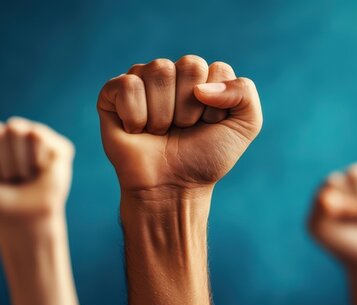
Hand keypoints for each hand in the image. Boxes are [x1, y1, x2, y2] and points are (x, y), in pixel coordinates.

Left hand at [0, 116, 73, 223]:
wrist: (22, 222)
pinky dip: (36, 159)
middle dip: (3, 160)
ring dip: (17, 161)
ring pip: (18, 130)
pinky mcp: (59, 148)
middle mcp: (16, 132)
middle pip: (2, 131)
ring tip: (23, 176)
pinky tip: (39, 172)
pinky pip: (38, 137)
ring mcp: (38, 138)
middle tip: (9, 178)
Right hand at [97, 55, 261, 195]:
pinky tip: (135, 130)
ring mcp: (141, 81)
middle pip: (188, 65)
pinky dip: (135, 115)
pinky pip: (128, 84)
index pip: (215, 70)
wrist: (171, 188)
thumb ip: (244, 93)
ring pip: (158, 71)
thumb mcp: (244, 126)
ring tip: (158, 132)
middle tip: (180, 130)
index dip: (214, 107)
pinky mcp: (112, 93)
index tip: (206, 127)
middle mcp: (171, 75)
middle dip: (189, 108)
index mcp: (202, 78)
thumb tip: (200, 87)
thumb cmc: (203, 158)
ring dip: (162, 114)